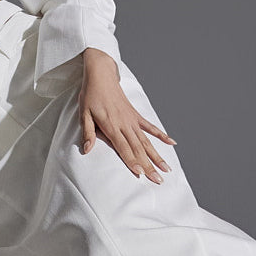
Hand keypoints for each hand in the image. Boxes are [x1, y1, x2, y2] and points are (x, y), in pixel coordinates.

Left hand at [79, 48, 176, 182]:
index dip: (132, 161)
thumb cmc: (91, 95)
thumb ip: (87, 132)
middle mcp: (125, 124)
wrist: (101, 75)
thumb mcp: (84, 113)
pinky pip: (151, 127)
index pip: (123, 147)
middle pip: (138, 149)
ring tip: (167, 169)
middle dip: (149, 166)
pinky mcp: (136, 115)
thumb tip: (87, 149)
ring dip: (157, 156)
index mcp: (112, 125)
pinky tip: (172, 143)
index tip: (141, 173)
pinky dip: (161, 135)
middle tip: (158, 180)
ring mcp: (132, 120)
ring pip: (147, 142)